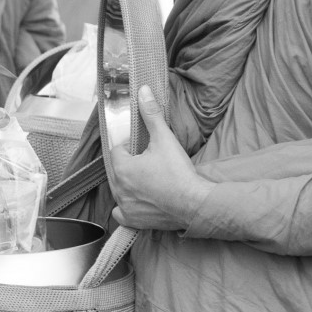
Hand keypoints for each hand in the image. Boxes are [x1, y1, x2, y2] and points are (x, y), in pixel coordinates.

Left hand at [108, 86, 212, 230]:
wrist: (195, 204)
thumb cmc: (179, 172)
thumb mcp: (165, 139)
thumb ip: (151, 114)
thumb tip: (142, 90)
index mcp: (121, 167)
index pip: (117, 151)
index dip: (129, 147)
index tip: (141, 147)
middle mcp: (118, 188)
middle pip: (116, 170)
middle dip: (128, 164)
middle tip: (146, 162)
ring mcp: (124, 206)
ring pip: (118, 190)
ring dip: (127, 184)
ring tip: (145, 179)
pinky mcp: (132, 220)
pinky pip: (121, 213)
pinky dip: (126, 208)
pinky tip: (136, 202)